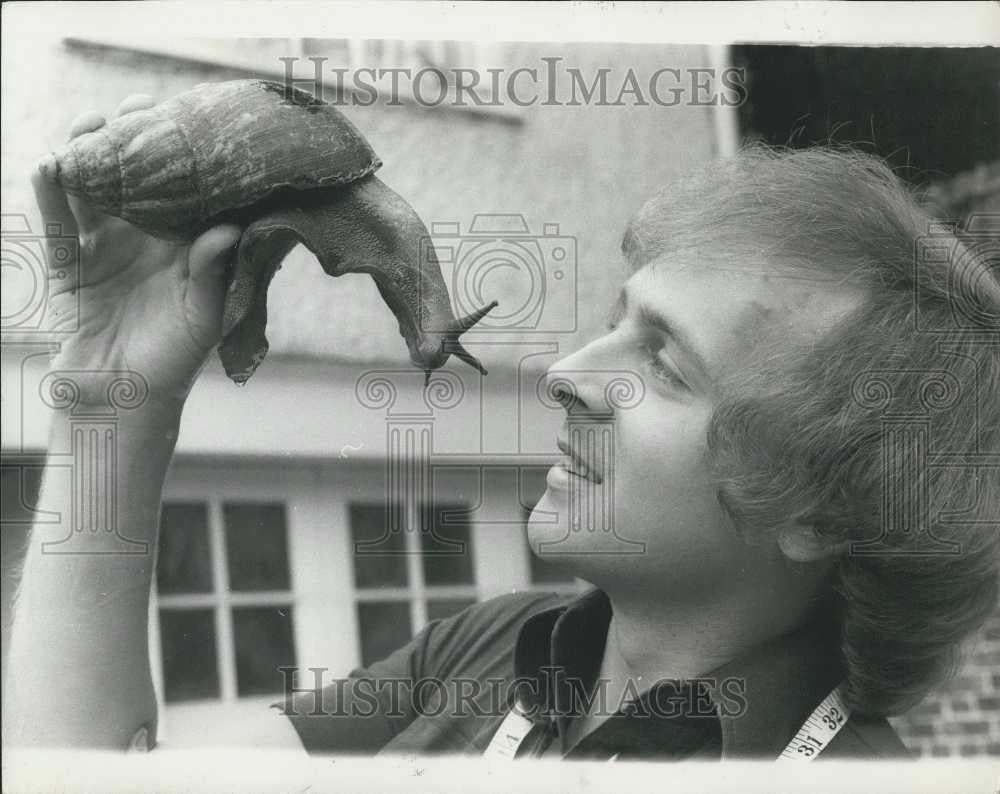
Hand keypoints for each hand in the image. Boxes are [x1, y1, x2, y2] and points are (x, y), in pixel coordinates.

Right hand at [32, 94, 241, 413]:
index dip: (185, 156)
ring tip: (92, 124)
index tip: (190, 119)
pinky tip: (52, 163)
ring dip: (89, 154)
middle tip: (139, 108)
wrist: (123, 399)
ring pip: (93, 189)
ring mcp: (104, 246)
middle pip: (136, 178)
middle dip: (135, 141)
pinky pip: (57, 222)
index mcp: (183, 246)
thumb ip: (213, 271)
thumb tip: (229, 226)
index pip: (185, 191)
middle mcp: (144, 238)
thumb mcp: (203, 316)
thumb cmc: (174, 360)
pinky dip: (51, 193)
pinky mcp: (70, 263)